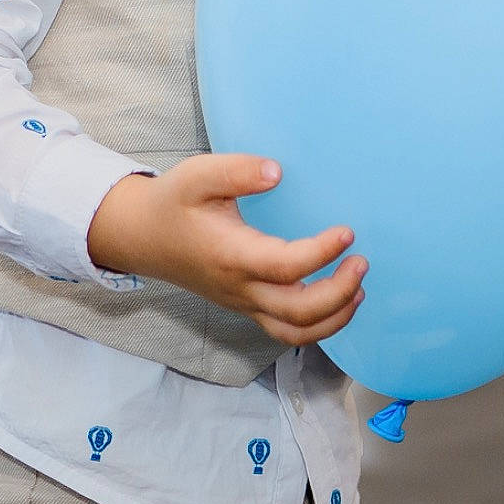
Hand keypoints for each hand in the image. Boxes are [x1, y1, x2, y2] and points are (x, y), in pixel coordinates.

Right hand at [86, 154, 366, 345]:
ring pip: (295, 332)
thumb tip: (278, 172)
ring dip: (334, 318)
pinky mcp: (245, 306)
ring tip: (358, 289)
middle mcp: (240, 288)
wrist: (142, 236)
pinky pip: (286, 330)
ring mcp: (243, 303)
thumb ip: (237, 171)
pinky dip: (318, 324)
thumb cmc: (173, 203)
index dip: (321, 253)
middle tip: (362, 262)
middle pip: (298, 312)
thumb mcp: (197, 175)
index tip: (347, 232)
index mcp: (232, 256)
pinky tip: (338, 300)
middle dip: (338, 293)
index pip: (286, 266)